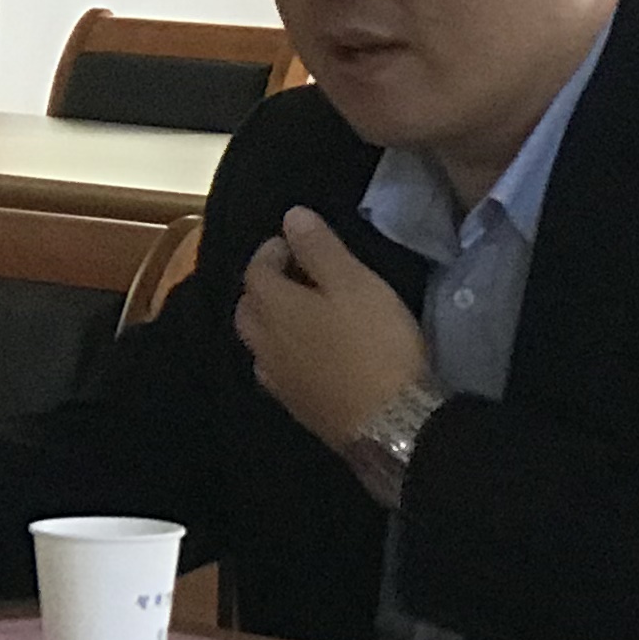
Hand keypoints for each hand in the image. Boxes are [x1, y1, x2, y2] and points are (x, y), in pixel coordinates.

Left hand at [236, 207, 428, 454]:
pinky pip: (275, 370)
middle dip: (263, 286)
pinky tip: (307, 355)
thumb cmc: (375, 344)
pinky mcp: (294, 406)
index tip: (296, 243)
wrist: (391, 423)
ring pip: (257, 341)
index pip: (256, 269)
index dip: (272, 250)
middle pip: (248, 307)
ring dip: (270, 322)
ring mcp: (276, 379)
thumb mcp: (355, 283)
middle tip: (296, 276)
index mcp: (275, 307)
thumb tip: (291, 217)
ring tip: (302, 314)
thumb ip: (320, 248)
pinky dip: (282, 353)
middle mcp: (264, 342)